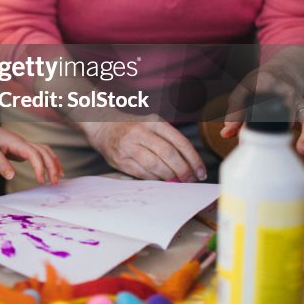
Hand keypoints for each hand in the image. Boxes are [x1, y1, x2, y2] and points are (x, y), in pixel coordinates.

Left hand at [0, 120, 62, 184]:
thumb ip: (0, 164)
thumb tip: (11, 176)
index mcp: (16, 142)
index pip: (34, 154)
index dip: (39, 167)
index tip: (41, 181)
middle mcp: (23, 142)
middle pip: (44, 152)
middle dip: (52, 166)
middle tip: (54, 182)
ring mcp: (24, 144)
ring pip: (45, 150)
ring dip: (53, 162)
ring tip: (59, 176)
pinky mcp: (22, 148)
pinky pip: (40, 153)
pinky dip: (48, 160)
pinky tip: (49, 169)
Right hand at [78, 114, 206, 181]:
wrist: (102, 126)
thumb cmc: (133, 127)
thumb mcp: (152, 124)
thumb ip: (169, 140)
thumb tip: (190, 166)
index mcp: (153, 121)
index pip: (179, 141)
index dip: (193, 159)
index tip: (201, 172)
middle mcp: (140, 132)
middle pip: (168, 154)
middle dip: (183, 171)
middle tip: (190, 180)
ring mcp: (128, 146)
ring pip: (155, 166)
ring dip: (170, 178)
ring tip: (177, 182)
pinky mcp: (120, 159)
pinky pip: (142, 173)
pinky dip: (155, 179)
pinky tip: (162, 181)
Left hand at [220, 64, 303, 154]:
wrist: (282, 72)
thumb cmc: (259, 84)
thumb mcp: (244, 90)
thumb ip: (235, 111)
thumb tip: (226, 133)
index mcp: (270, 84)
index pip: (263, 101)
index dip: (255, 116)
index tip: (247, 132)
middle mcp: (289, 95)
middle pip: (293, 111)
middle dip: (294, 128)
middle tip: (294, 146)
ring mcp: (301, 105)